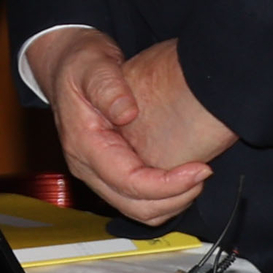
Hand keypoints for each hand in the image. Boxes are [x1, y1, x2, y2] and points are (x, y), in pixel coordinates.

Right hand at [29, 26, 218, 222]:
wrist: (68, 65)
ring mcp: (99, 171)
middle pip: (134, 206)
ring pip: (137, 209)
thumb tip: (127, 114)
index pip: (129, 182)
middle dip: (174, 199)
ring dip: (171, 202)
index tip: (200, 169)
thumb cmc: (82, 64)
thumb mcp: (93, 66)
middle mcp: (88, 167)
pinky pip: (138, 198)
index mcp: (85, 145)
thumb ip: (108, 87)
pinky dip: (163, 196)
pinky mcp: (110, 170)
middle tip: (204, 174)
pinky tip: (184, 175)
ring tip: (198, 177)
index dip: (167, 184)